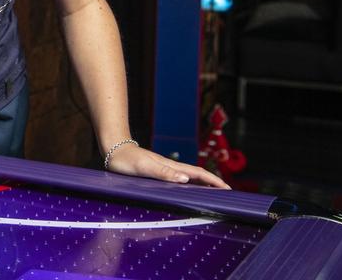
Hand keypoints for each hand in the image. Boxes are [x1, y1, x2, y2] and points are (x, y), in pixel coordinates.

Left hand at [105, 144, 230, 188]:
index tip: (227, 188)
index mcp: (171, 166)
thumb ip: (164, 173)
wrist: (113, 149)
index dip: (213, 180)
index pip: (197, 173)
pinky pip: (178, 178)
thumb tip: (186, 178)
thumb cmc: (127, 160)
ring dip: (202, 183)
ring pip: (188, 175)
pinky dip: (188, 183)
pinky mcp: (156, 170)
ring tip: (212, 191)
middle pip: (196, 174)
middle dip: (212, 182)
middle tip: (226, 192)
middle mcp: (170, 166)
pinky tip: (187, 187)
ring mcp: (164, 168)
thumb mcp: (145, 167)